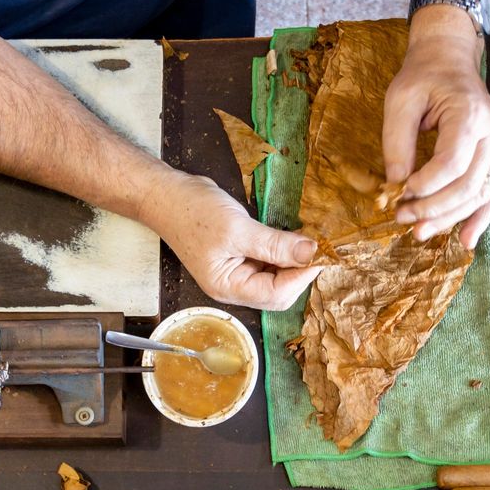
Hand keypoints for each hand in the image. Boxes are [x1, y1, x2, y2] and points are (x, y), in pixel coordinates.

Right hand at [151, 172, 321, 310]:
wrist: (167, 195)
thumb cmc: (193, 212)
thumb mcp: (238, 228)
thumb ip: (276, 245)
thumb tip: (311, 253)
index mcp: (228, 287)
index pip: (277, 294)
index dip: (302, 276)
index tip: (322, 252)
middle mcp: (233, 286)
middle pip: (279, 293)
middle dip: (300, 273)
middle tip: (317, 247)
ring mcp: (236, 273)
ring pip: (276, 279)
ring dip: (293, 262)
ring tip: (305, 240)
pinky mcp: (239, 258)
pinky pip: (268, 264)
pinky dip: (283, 253)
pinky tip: (290, 238)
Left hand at [383, 7, 489, 248]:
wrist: (448, 59)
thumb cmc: (423, 76)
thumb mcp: (400, 100)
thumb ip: (397, 142)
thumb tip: (394, 184)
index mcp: (469, 115)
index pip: (451, 163)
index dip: (425, 185)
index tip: (398, 193)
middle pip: (468, 185)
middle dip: (434, 208)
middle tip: (402, 219)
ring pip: (481, 195)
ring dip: (451, 219)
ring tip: (421, 233)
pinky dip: (480, 218)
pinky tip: (464, 241)